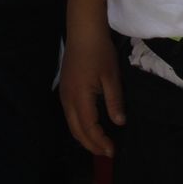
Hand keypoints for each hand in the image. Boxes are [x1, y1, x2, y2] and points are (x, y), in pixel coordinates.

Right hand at [58, 21, 124, 156]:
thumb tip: (119, 123)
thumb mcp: (111, 76)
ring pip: (71, 124)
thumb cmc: (99, 51)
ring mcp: (64, 94)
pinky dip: (79, 126)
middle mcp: (68, 99)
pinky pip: (69, 114)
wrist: (82, 30)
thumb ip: (114, 101)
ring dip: (83, 137)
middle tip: (105, 153)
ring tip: (98, 144)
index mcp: (80, 97)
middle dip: (90, 144)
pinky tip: (88, 126)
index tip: (112, 150)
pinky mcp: (64, 88)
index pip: (89, 127)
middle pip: (76, 130)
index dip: (100, 141)